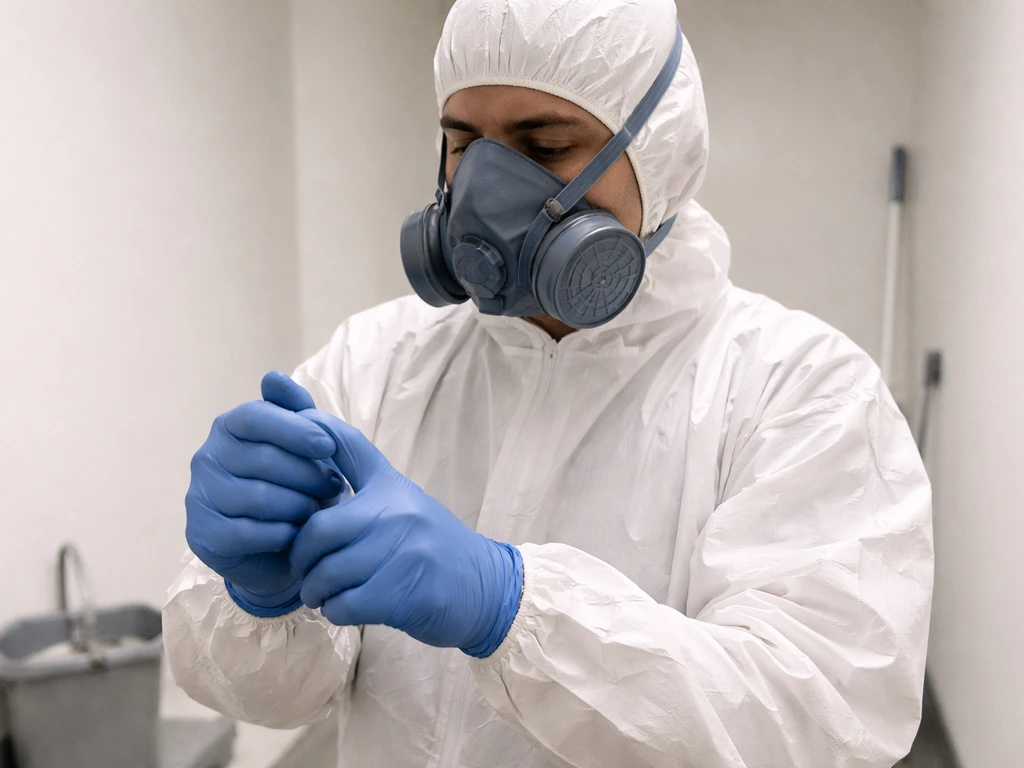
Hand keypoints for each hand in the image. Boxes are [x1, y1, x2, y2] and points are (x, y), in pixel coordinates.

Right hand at [185, 372, 344, 615]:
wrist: (284, 547)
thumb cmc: (296, 486)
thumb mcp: (305, 444)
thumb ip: (295, 408)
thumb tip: (272, 377)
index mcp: (228, 427)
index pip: (255, 416)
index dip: (295, 429)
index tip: (328, 446)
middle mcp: (206, 458)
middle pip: (264, 459)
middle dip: (308, 474)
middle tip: (334, 487)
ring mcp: (199, 497)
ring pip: (259, 498)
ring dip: (300, 506)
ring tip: (318, 510)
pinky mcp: (201, 535)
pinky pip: (249, 533)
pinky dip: (282, 534)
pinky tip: (297, 534)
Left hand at [290, 409, 522, 656]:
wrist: (484, 587)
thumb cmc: (432, 544)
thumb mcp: (402, 500)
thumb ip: (361, 471)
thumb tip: (312, 427)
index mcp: (391, 487)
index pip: (344, 447)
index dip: (309, 434)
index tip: (281, 450)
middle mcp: (397, 513)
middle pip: (318, 531)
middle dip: (301, 559)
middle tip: (306, 573)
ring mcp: (403, 553)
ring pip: (328, 574)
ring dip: (316, 593)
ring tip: (323, 595)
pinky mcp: (403, 594)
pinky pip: (345, 605)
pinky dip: (335, 612)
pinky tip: (344, 608)